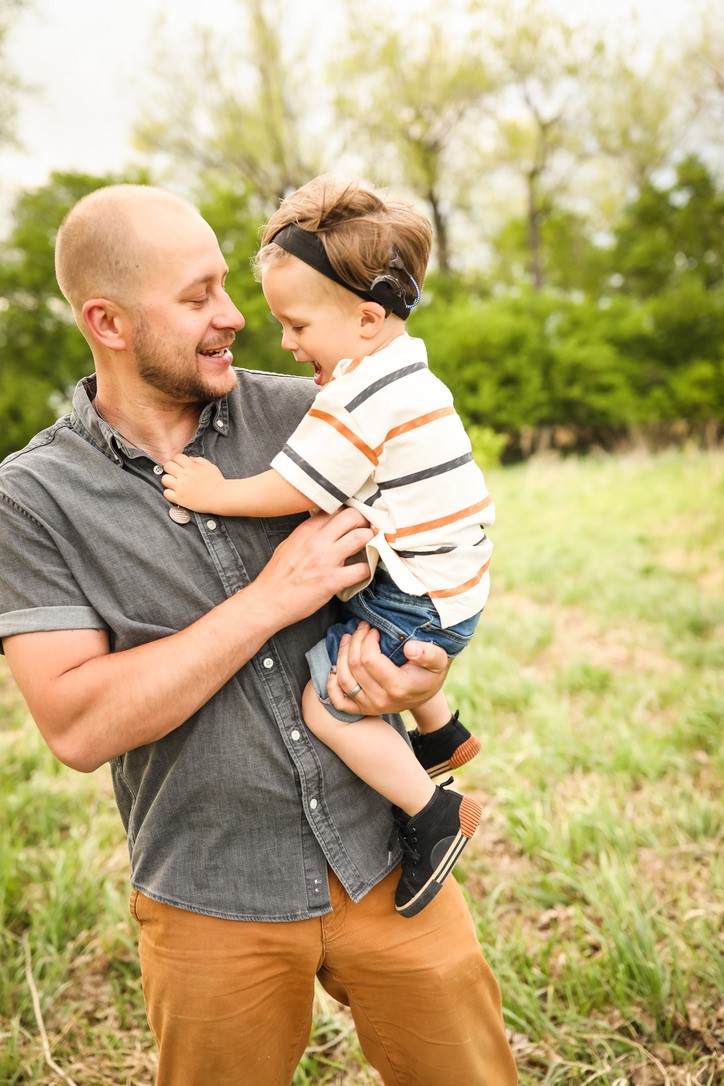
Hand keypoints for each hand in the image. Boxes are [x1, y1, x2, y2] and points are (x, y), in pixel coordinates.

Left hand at [162, 453, 226, 511]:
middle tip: (175, 473)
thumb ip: (199, 460)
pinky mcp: (179, 498)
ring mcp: (181, 488)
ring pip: (164, 479)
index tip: (179, 464)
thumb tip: (189, 458)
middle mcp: (184, 476)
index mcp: (191, 467)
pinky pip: (166, 493)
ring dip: (168, 480)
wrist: (220, 497)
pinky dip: (169, 493)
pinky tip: (175, 493)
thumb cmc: (217, 481)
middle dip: (171, 468)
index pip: (176, 457)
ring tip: (174, 483)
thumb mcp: (210, 466)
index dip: (177, 460)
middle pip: (168, 466)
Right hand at [249, 508, 373, 627]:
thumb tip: (326, 526)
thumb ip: (309, 533)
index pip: (336, 508)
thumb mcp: (289, 544)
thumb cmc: (277, 575)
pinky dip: (369, 569)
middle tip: (367, 531)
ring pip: (362, 537)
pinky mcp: (333, 580)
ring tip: (371, 548)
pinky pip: (363, 569)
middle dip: (365, 522)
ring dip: (371, 541)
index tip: (355, 520)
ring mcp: (326, 560)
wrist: (268, 601)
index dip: (350, 513)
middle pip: (353, 516)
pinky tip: (365, 571)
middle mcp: (318, 540)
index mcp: (307, 530)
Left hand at [327, 622, 448, 715]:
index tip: (374, 629)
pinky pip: (339, 701)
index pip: (369, 660)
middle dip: (355, 641)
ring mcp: (371, 707)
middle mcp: (382, 700)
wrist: (427, 692)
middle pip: (355, 666)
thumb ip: (429, 653)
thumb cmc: (431, 672)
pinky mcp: (363, 710)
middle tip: (361, 627)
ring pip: (344, 680)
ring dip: (341, 655)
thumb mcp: (439, 659)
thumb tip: (410, 648)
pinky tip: (334, 668)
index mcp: (398, 687)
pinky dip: (332, 685)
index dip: (367, 640)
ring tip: (349, 638)